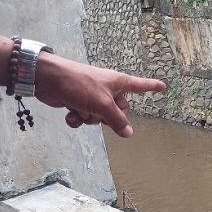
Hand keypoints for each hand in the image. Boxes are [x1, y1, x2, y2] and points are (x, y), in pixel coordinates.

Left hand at [34, 53, 165, 136]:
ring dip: (90, 118)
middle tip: (99, 113)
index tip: (164, 87)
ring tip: (81, 110)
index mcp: (118, 83)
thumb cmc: (80, 84)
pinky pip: (84, 116)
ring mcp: (92, 96)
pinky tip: (70, 116)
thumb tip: (129, 133)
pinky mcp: (78, 101)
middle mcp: (108, 89)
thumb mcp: (102, 104)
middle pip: (118, 110)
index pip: (140, 86)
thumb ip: (116, 120)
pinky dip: (77, 118)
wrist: (48, 79)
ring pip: (99, 116)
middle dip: (108, 117)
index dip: (152, 87)